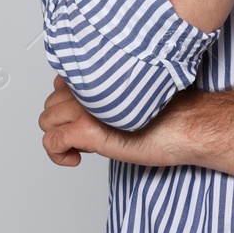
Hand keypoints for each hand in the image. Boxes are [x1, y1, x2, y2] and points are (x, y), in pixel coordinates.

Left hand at [39, 75, 190, 168]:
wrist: (187, 125)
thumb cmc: (168, 114)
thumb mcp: (131, 97)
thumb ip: (104, 95)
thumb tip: (84, 110)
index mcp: (100, 74)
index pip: (62, 82)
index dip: (70, 103)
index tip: (85, 117)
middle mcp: (89, 86)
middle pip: (51, 102)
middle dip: (63, 121)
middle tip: (86, 133)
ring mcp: (85, 107)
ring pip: (47, 121)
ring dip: (59, 136)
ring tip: (82, 145)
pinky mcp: (86, 130)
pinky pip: (51, 142)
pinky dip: (58, 154)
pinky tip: (75, 158)